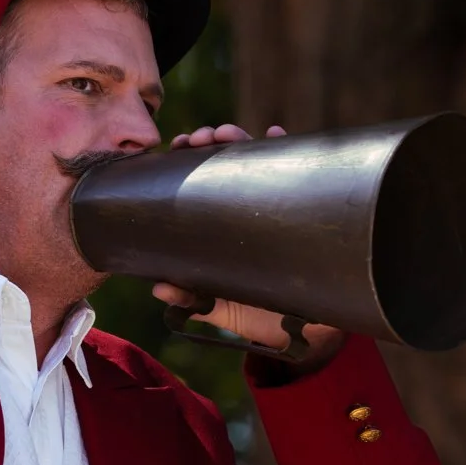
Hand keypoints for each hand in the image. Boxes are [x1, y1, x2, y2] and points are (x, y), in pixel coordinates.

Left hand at [149, 123, 347, 362]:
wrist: (307, 332)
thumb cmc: (260, 316)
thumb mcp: (220, 306)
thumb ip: (191, 299)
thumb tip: (157, 288)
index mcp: (219, 224)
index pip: (198, 182)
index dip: (184, 161)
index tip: (174, 147)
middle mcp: (244, 207)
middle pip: (224, 162)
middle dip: (209, 141)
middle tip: (198, 138)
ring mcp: (273, 204)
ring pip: (255, 158)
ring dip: (240, 137)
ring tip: (227, 132)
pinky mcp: (301, 208)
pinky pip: (296, 170)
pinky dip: (286, 147)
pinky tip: (276, 133)